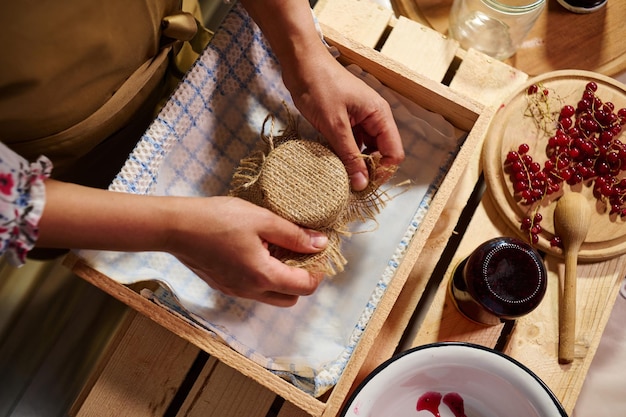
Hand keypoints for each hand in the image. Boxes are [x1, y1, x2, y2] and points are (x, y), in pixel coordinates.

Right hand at [166, 196, 327, 306]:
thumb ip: (294, 235)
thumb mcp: (262, 220)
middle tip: (301, 252)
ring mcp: (235, 291)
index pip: (305, 287)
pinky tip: (257, 252)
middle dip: (302, 279)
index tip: (318, 251)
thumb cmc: (218, 219)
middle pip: (290, 298)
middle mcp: (251, 291)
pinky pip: (253, 290)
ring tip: (278, 249)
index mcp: (264, 276)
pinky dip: (263, 277)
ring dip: (282, 279)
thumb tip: (320, 243)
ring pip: (271, 296)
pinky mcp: (223, 285)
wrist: (176, 227)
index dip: (318, 271)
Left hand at [240, 0, 404, 190]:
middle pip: (381, 154)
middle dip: (368, 171)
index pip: (394, 153)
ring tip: (340, 177)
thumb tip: (362, 184)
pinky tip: (333, 163)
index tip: (364, 186)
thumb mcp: (334, 125)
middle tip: (350, 186)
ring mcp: (359, 120)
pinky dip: (345, 155)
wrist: (300, 64)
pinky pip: (351, 144)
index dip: (382, 172)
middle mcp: (374, 119)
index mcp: (379, 115)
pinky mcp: (345, 122)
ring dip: (355, 165)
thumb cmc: (319, 87)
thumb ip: (349, 155)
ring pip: (365, 151)